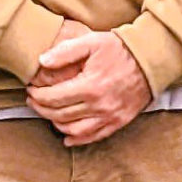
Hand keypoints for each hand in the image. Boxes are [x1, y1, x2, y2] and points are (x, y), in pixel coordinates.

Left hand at [26, 28, 152, 145]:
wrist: (150, 59)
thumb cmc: (120, 49)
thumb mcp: (91, 42)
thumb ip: (65, 52)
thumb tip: (42, 61)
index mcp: (90, 86)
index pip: (53, 98)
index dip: (37, 96)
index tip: (31, 90)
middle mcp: (99, 105)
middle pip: (60, 115)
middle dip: (41, 109)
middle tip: (34, 101)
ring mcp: (110, 116)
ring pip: (74, 130)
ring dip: (56, 124)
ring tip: (48, 114)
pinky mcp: (119, 121)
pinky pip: (94, 137)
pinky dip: (77, 139)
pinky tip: (67, 136)